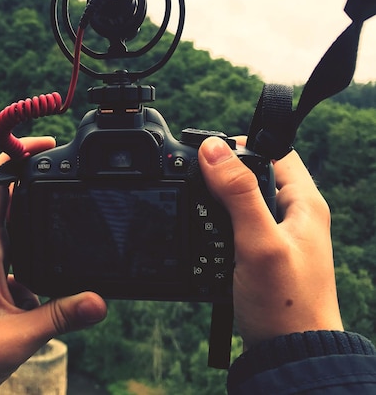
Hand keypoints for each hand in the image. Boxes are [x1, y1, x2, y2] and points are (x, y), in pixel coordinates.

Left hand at [0, 137, 106, 393]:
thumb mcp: (17, 336)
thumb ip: (61, 317)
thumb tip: (100, 302)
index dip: (15, 158)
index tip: (42, 144)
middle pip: (7, 202)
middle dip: (35, 188)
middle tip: (65, 178)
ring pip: (11, 233)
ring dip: (34, 229)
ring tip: (63, 229)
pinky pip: (10, 261)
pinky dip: (29, 264)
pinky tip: (45, 288)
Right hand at [198, 136, 342, 348]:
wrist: (290, 353)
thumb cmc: (286, 304)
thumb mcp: (259, 242)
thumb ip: (238, 194)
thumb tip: (212, 150)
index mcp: (304, 203)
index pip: (275, 152)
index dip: (241, 147)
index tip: (208, 153)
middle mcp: (293, 216)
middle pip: (253, 175)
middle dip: (223, 176)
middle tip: (197, 183)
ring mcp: (277, 236)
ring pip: (240, 202)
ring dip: (217, 202)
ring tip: (198, 210)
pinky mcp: (261, 255)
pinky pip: (235, 227)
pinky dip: (217, 226)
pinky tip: (204, 236)